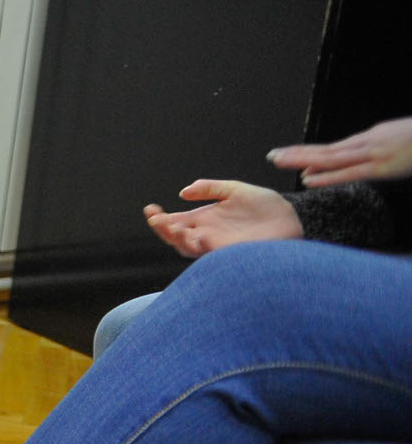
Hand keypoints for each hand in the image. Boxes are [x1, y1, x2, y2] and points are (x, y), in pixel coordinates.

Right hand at [142, 180, 301, 256]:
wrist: (293, 218)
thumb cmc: (266, 205)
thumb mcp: (235, 189)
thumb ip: (210, 188)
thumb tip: (183, 193)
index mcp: (205, 219)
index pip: (175, 221)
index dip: (159, 218)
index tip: (150, 209)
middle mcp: (207, 234)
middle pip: (175, 238)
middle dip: (162, 230)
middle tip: (158, 220)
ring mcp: (217, 246)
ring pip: (188, 249)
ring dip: (177, 239)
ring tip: (175, 228)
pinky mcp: (230, 255)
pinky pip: (210, 255)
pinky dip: (200, 247)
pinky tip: (198, 236)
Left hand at [268, 117, 411, 186]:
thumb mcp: (404, 142)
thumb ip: (387, 150)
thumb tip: (380, 159)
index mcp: (374, 138)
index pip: (338, 147)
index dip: (313, 152)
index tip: (292, 155)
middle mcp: (369, 142)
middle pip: (327, 149)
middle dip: (298, 152)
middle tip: (273, 155)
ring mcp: (374, 152)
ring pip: (331, 157)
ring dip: (302, 159)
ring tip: (278, 160)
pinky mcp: (382, 165)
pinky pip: (349, 172)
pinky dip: (326, 175)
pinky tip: (307, 178)